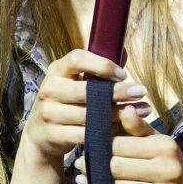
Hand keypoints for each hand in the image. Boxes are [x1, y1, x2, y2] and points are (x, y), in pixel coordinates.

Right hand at [20, 50, 143, 166]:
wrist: (40, 134)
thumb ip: (96, 69)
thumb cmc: (65, 102)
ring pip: (88, 115)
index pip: (77, 59)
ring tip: (142, 111)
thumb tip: (121, 48)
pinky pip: (85, 134)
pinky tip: (125, 129)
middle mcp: (49, 89)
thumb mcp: (72, 81)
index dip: (102, 65)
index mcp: (56, 71)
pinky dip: (107, 132)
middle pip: (86, 90)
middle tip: (141, 91)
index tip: (123, 75)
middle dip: (117, 91)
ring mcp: (49, 113)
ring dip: (118, 114)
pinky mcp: (53, 135)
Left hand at [74, 105, 182, 183]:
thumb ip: (139, 128)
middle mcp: (169, 169)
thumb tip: (125, 108)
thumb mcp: (157, 144)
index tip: (87, 148)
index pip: (121, 145)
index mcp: (165, 148)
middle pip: (117, 167)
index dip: (100, 147)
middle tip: (80, 165)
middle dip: (95, 167)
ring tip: (83, 180)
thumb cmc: (167, 166)